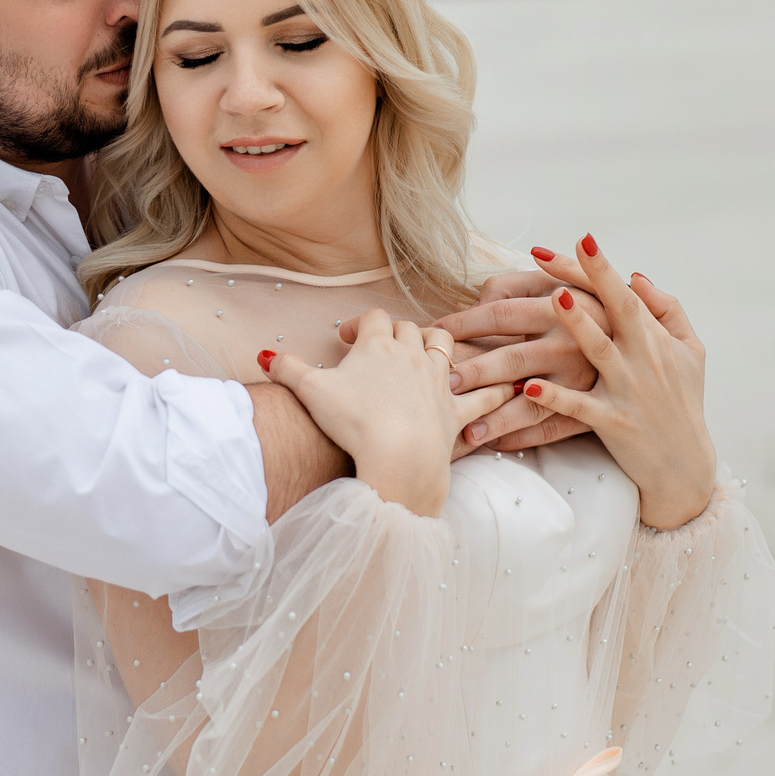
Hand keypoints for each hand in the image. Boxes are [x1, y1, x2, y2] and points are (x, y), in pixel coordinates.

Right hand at [261, 309, 511, 516]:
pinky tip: (509, 387)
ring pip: (445, 349)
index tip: (347, 339)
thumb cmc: (353, 422)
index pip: (373, 318)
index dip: (360, 324)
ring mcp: (438, 382)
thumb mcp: (310, 392)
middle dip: (396, 333)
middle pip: (409, 329)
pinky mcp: (455, 413)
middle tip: (381, 349)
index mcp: (378, 346)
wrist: (397, 457)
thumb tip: (265, 356)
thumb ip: (286, 370)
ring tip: (430, 353)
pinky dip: (493, 391)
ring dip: (439, 346)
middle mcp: (413, 356)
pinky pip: (482, 397)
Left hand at [430, 268, 609, 452]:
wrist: (655, 338)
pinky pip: (556, 428)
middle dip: (473, 373)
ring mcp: (585, 380)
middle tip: (441, 383)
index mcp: (561, 307)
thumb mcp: (564, 280)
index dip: (463, 324)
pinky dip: (524, 437)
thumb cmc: (597, 306)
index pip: (500, 314)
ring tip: (467, 428)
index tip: (436, 333)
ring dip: (496, 416)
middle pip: (511, 359)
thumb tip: (477, 301)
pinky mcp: (600, 411)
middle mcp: (571, 343)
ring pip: (532, 402)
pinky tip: (497, 442)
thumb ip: (520, 282)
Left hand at [519, 235, 716, 530]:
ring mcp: (626, 390)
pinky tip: (529, 386)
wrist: (685, 466)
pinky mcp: (612, 423)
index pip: (624, 294)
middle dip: (590, 279)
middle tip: (559, 255)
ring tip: (553, 298)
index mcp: (654, 339)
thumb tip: (636, 277)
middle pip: (613, 311)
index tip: (581, 238)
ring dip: (577, 323)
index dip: (601, 267)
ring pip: (597, 351)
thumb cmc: (684, 401)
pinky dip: (555, 398)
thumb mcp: (691, 352)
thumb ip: (668, 310)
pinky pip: (579, 408)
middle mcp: (640, 358)